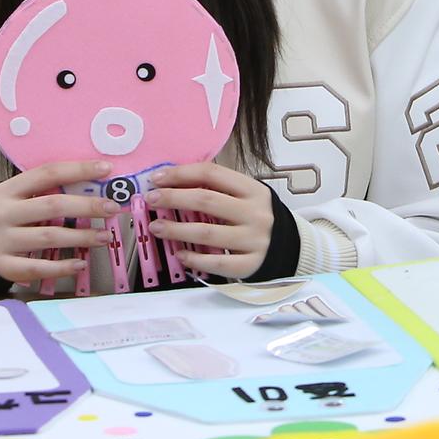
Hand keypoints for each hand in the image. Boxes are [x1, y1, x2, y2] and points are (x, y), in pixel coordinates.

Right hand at [0, 160, 121, 291]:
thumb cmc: (9, 219)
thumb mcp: (19, 199)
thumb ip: (47, 192)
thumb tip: (95, 187)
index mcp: (7, 189)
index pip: (47, 173)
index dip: (78, 169)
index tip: (106, 169)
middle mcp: (1, 213)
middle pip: (52, 205)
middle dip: (86, 206)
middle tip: (112, 208)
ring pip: (48, 236)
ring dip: (81, 237)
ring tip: (105, 237)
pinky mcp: (2, 265)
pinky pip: (36, 267)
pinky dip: (61, 266)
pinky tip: (80, 263)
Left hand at [145, 163, 275, 279]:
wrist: (288, 245)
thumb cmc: (254, 216)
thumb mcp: (244, 196)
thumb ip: (216, 189)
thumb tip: (170, 182)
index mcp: (252, 189)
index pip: (212, 174)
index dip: (181, 174)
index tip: (156, 178)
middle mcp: (255, 213)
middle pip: (207, 200)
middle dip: (173, 198)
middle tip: (150, 199)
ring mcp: (254, 240)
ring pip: (208, 233)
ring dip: (177, 229)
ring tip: (156, 227)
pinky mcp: (250, 264)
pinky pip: (217, 262)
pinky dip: (195, 259)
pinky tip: (180, 254)